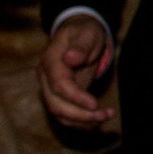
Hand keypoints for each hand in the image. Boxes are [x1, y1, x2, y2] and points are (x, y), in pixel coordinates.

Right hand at [37, 13, 114, 128]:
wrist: (78, 35)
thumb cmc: (83, 33)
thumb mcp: (86, 34)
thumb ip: (80, 46)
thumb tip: (70, 58)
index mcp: (50, 61)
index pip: (58, 86)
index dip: (75, 97)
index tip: (94, 104)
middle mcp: (46, 78)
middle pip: (55, 105)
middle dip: (80, 114)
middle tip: (104, 115)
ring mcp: (50, 88)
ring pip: (60, 113)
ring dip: (82, 120)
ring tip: (107, 116)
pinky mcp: (60, 96)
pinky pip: (67, 113)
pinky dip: (82, 119)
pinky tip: (101, 116)